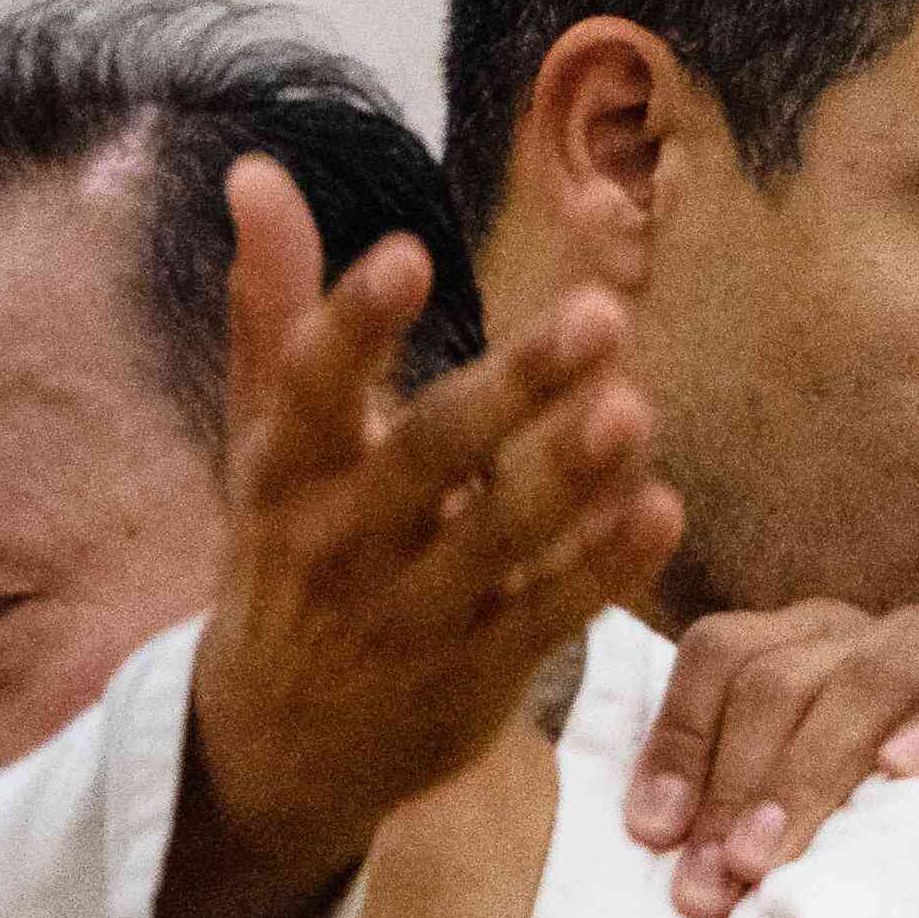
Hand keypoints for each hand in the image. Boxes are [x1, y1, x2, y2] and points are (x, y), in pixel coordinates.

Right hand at [101, 155, 680, 917]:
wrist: (275, 746)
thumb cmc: (283, 561)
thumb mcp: (263, 447)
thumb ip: (272, 312)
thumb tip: (257, 171)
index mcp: (286, 473)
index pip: (310, 390)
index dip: (355, 325)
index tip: (410, 254)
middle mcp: (344, 542)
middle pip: (429, 458)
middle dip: (514, 388)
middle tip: (601, 315)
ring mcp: (413, 615)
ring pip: (499, 542)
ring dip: (569, 478)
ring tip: (636, 411)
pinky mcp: (477, 674)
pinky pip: (547, 617)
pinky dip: (602, 570)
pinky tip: (661, 510)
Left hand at [623, 598, 918, 917]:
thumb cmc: (907, 828)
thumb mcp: (815, 811)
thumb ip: (742, 807)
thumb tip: (653, 844)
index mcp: (804, 646)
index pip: (721, 655)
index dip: (679, 739)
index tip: (652, 833)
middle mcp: (868, 634)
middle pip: (778, 677)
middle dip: (733, 785)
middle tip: (710, 884)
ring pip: (865, 679)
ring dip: (808, 772)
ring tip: (771, 856)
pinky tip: (904, 772)